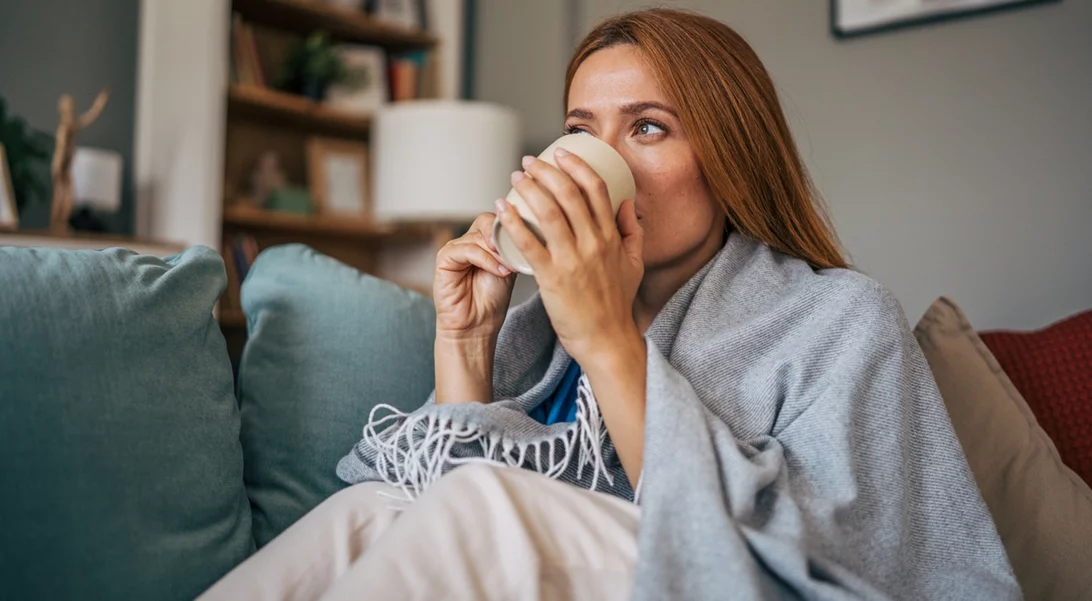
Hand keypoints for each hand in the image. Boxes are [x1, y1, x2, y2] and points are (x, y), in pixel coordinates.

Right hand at [433, 213, 515, 341]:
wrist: (477, 326)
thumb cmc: (491, 301)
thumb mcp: (509, 268)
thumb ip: (512, 248)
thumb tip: (526, 230)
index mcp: (482, 241)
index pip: (495, 219)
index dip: (511, 226)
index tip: (528, 239)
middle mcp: (467, 242)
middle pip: (486, 222)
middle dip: (504, 237)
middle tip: (517, 252)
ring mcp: (454, 249)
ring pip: (478, 236)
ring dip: (497, 252)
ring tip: (509, 268)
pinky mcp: (444, 259)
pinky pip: (466, 249)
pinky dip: (486, 260)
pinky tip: (499, 272)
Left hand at [495, 147, 643, 366]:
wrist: (607, 341)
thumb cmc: (616, 305)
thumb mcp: (635, 265)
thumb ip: (633, 232)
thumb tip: (627, 204)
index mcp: (611, 238)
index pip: (596, 189)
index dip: (577, 166)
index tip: (561, 152)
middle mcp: (593, 244)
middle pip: (569, 194)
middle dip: (547, 171)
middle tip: (529, 161)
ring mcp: (573, 260)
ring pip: (549, 213)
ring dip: (529, 190)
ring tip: (515, 177)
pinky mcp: (552, 278)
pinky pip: (529, 244)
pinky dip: (513, 222)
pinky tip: (501, 209)